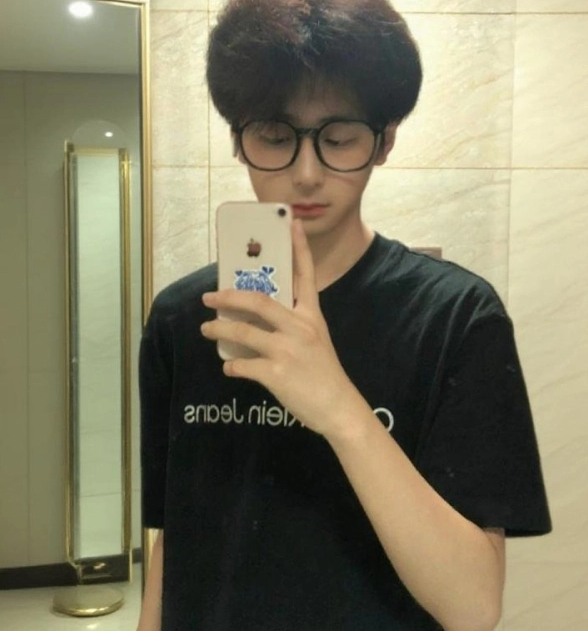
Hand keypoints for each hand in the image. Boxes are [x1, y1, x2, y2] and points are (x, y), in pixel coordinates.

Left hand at [200, 220, 366, 437]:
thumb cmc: (325, 373)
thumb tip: (257, 318)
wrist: (338, 407)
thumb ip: (293, 324)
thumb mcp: (316, 339)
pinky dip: (232, 366)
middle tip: (209, 296)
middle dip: (228, 297)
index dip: (298, 247)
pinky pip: (243, 365)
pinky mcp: (276, 374)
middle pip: (258, 301)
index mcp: (312, 316)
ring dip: (219, 329)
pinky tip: (229, 367)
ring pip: (243, 332)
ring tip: (206, 329)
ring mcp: (287, 351)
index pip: (305, 274)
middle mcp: (300, 328)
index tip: (291, 223)